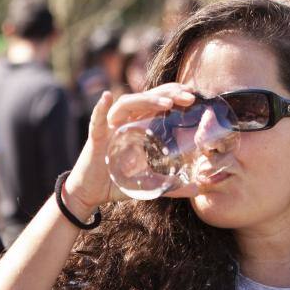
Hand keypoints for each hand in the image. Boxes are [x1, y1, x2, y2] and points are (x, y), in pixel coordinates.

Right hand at [63, 84, 195, 214]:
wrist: (91, 194)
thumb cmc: (119, 183)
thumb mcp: (150, 183)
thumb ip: (171, 185)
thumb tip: (198, 189)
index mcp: (139, 127)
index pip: (158, 104)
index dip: (174, 96)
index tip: (194, 97)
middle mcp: (125, 122)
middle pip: (147, 99)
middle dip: (168, 94)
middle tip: (189, 96)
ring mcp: (110, 128)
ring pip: (127, 104)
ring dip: (146, 100)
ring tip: (167, 103)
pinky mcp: (95, 138)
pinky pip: (97, 120)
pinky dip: (100, 108)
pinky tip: (106, 97)